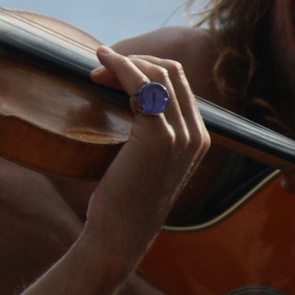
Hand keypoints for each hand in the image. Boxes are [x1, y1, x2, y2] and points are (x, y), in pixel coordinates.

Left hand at [86, 47, 208, 261]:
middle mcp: (196, 135)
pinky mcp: (159, 136)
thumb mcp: (145, 161)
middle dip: (135, 60)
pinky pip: (142, 88)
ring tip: (96, 67)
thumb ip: (149, 132)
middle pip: (171, 71)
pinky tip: (102, 68)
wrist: (119, 234)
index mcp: (198, 139)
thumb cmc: (124, 201)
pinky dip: (121, 69)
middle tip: (100, 65)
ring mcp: (181, 135)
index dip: (145, 67)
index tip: (113, 69)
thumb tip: (127, 98)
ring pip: (158, 74)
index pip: (179, 82)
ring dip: (124, 63)